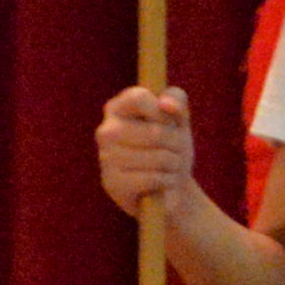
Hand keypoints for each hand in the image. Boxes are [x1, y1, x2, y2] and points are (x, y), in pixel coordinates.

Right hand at [96, 85, 196, 216]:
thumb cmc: (171, 146)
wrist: (167, 186)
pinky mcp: (113, 183)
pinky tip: (163, 182)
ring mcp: (106, 158)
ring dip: (174, 164)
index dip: (162, 112)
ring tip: (169, 166)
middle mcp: (106, 131)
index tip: (170, 122)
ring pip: (158, 158)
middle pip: (156, 132)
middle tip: (175, 150)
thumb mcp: (179, 119)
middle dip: (177, 143)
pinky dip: (167, 181)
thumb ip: (176, 100)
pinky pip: (153, 179)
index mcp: (118, 108)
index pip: (138, 98)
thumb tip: (165, 103)